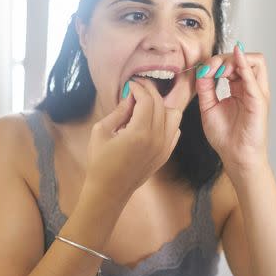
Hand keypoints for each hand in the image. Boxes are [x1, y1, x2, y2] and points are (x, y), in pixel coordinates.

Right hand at [85, 78, 181, 197]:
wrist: (109, 190)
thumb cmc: (100, 161)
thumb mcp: (101, 132)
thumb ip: (119, 111)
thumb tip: (130, 97)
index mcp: (140, 132)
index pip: (147, 100)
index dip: (139, 88)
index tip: (130, 84)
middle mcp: (157, 138)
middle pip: (161, 104)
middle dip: (149, 91)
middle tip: (137, 87)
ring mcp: (165, 147)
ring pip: (174, 115)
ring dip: (161, 105)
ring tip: (145, 105)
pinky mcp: (166, 154)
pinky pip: (175, 130)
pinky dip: (166, 121)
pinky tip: (152, 122)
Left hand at [196, 43, 270, 171]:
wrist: (235, 156)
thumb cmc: (225, 136)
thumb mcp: (208, 106)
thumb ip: (205, 87)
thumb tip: (202, 69)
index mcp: (239, 88)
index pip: (233, 63)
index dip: (217, 62)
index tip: (203, 71)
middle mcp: (250, 88)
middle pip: (244, 58)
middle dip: (225, 58)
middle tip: (211, 69)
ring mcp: (257, 93)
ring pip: (255, 61)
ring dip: (235, 60)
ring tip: (220, 71)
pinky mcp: (259, 100)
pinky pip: (254, 78)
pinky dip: (245, 65)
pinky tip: (235, 59)